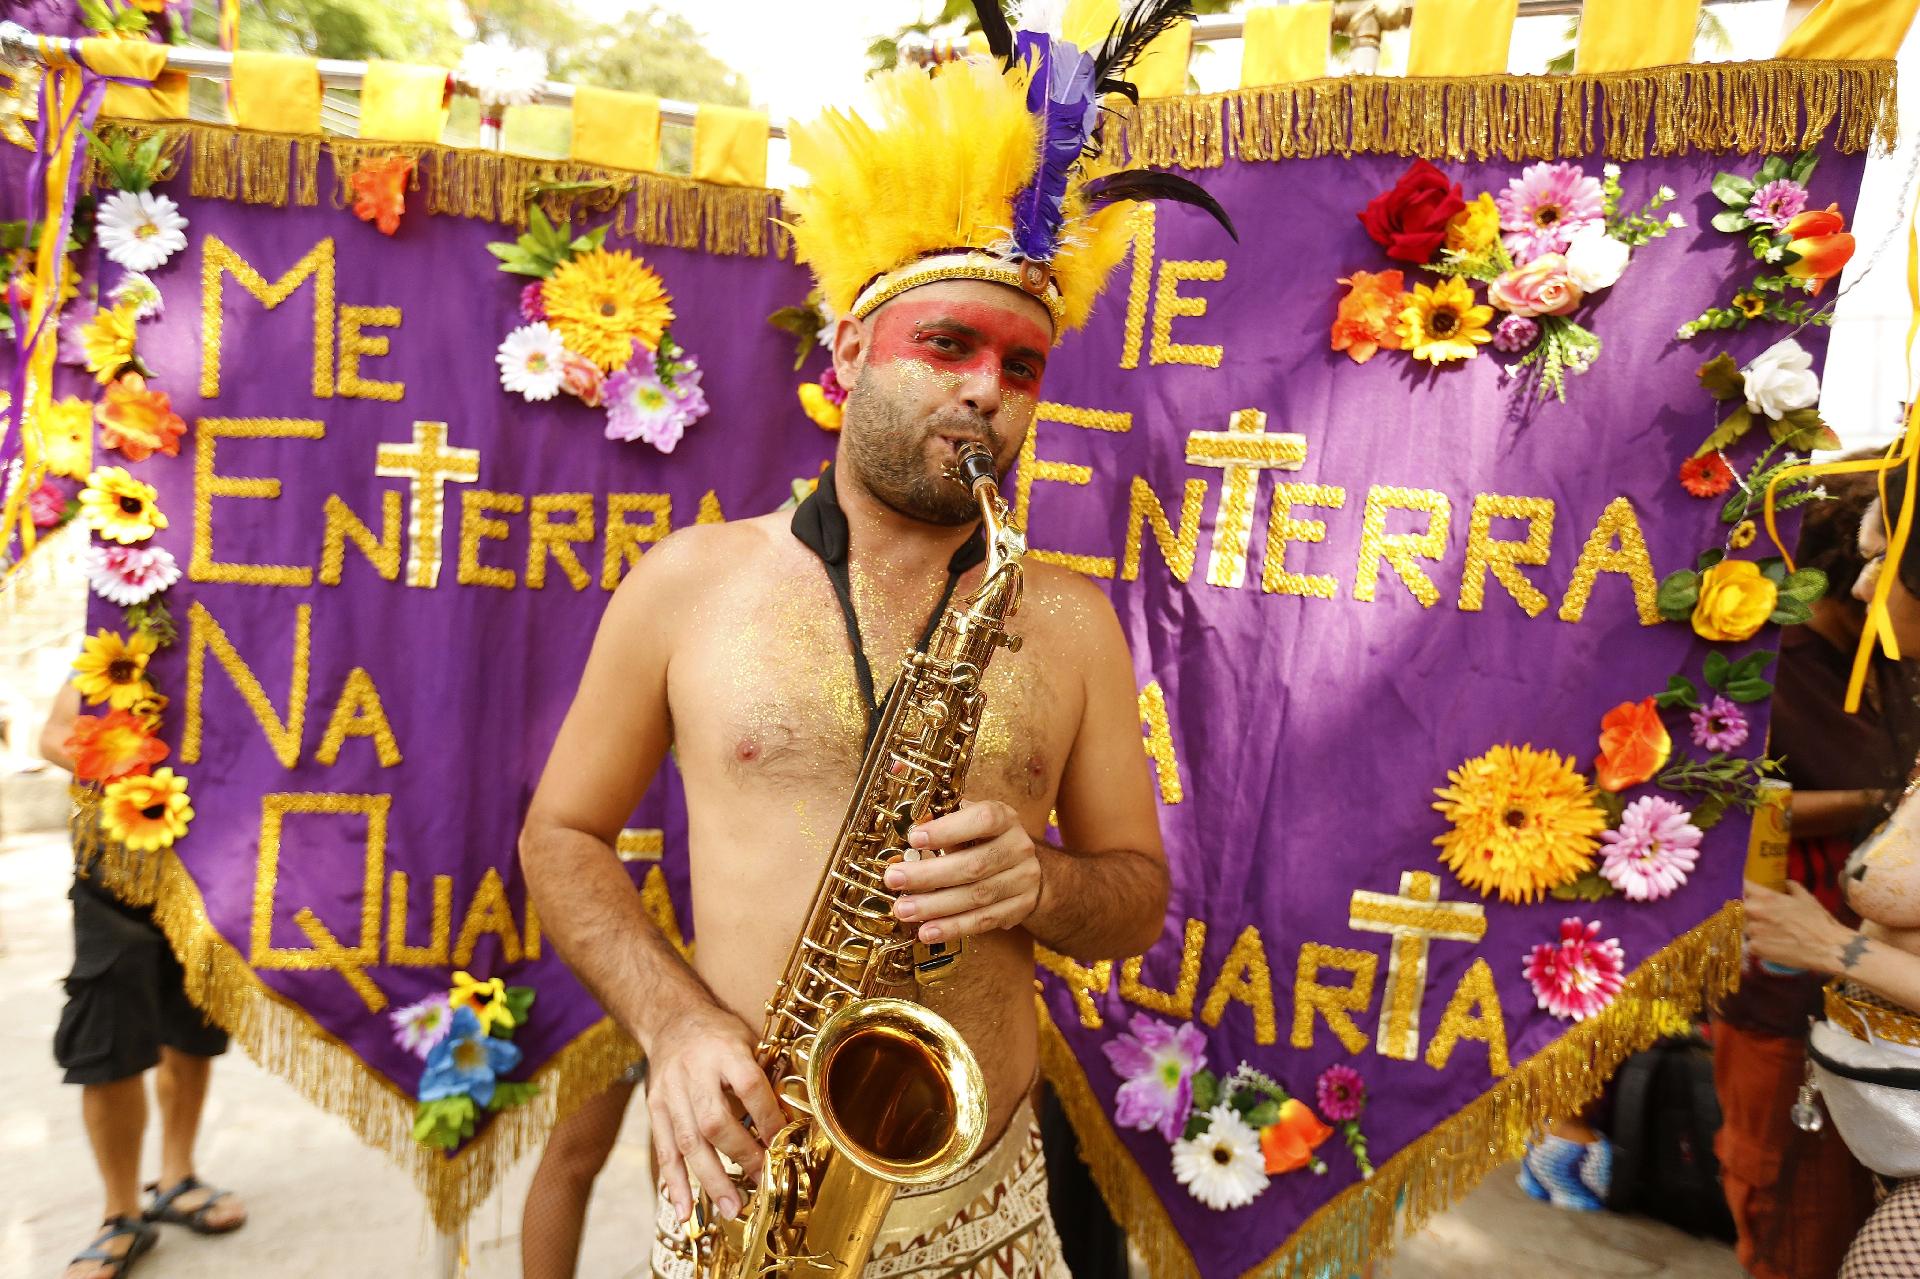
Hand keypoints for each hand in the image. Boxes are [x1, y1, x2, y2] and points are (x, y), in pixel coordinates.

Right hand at [643, 1000, 787, 1222]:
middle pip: (715, 1121)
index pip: (749, 1086)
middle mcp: (694, 1073)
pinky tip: (685, 1210)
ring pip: (689, 1143)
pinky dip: (675, 1182)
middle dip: (741, 1156)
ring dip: (711, 1179)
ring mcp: (670, 1093)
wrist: (670, 1020)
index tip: (783, 1144)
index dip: (768, 1118)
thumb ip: (764, 1076)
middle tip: (762, 1182)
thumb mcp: (748, 1041)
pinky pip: (664, 1150)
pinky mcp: (654, 1109)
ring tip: (731, 1208)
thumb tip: (792, 1120)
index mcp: (724, 1051)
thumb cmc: (719, 1034)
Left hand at [889, 799, 1043, 943]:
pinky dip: (953, 928)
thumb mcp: (968, 821)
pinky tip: (928, 931)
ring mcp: (1023, 880)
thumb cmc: (984, 839)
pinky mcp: (1020, 907)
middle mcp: (1018, 847)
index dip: (948, 830)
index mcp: (1005, 818)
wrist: (1022, 865)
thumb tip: (911, 829)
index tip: (914, 839)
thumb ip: (943, 822)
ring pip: (977, 897)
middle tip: (894, 880)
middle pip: (974, 865)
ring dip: (936, 906)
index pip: (983, 819)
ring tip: (904, 910)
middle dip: (929, 875)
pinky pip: (984, 921)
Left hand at [1744, 879, 1854, 972]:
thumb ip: (1793, 888)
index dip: (1746, 889)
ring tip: (1774, 934)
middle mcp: (1755, 912)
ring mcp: (1753, 931)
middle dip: (1753, 912)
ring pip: (1747, 927)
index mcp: (1767, 898)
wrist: (1829, 948)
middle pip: (1743, 909)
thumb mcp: (1807, 899)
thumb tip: (1786, 883)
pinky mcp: (1756, 948)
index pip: (1744, 886)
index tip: (1749, 892)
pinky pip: (1751, 944)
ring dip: (1756, 930)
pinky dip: (1760, 945)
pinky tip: (1773, 946)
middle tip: (1768, 919)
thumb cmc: (1819, 921)